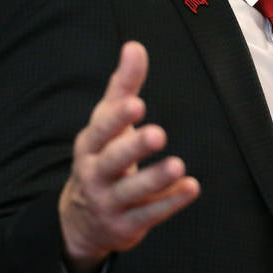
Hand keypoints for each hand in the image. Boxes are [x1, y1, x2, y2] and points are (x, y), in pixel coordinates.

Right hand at [58, 41, 199, 272]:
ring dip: (156, 178)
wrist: (81, 221)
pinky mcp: (126, 226)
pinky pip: (149, 214)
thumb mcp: (107, 124)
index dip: (117, 119)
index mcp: (90, 146)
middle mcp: (95, 174)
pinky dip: (170, 202)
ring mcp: (109, 202)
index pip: (101, 130)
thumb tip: (135, 46)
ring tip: (179, 165)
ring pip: (132, 191)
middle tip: (158, 133)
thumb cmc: (102, 157)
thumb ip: (123, 87)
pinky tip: (192, 187)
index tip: (137, 104)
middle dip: (134, 147)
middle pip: (114, 161)